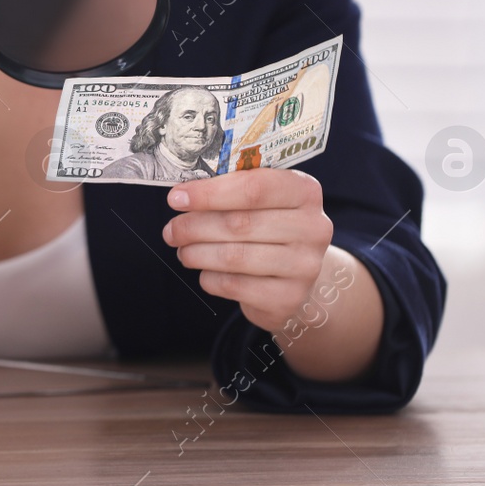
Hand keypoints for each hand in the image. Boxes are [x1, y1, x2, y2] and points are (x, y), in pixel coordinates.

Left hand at [160, 168, 334, 333]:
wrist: (296, 274)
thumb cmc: (268, 227)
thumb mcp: (261, 201)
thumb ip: (230, 190)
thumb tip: (181, 194)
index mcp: (304, 191)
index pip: (253, 187)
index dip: (209, 193)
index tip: (175, 198)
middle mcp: (313, 227)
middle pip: (239, 223)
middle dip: (194, 226)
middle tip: (171, 230)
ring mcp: (305, 266)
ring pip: (234, 256)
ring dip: (197, 253)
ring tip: (182, 251)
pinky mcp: (288, 297)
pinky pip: (235, 286)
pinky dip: (210, 278)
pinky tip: (204, 272)